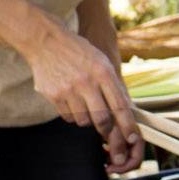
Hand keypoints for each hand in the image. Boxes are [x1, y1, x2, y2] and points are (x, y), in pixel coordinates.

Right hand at [28, 26, 143, 173]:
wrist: (46, 41)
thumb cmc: (78, 52)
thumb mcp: (101, 61)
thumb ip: (113, 84)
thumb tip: (127, 109)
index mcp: (103, 72)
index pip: (120, 106)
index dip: (127, 125)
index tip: (132, 138)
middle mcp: (87, 82)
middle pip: (102, 120)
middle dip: (108, 131)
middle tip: (109, 133)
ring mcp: (69, 90)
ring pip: (84, 121)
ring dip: (88, 120)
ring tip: (86, 107)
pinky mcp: (54, 95)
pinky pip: (68, 117)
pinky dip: (73, 115)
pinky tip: (72, 102)